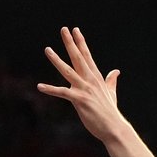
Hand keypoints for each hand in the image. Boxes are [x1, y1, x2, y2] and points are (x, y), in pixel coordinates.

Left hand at [37, 27, 128, 141]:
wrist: (114, 128)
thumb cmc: (110, 112)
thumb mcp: (111, 93)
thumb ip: (111, 81)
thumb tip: (116, 71)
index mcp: (96, 78)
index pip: (87, 56)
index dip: (81, 42)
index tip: (76, 30)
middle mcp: (90, 80)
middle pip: (78, 57)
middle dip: (70, 43)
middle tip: (63, 29)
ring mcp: (85, 89)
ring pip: (68, 71)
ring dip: (56, 60)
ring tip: (47, 49)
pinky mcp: (79, 100)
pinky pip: (62, 93)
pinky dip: (50, 89)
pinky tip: (40, 86)